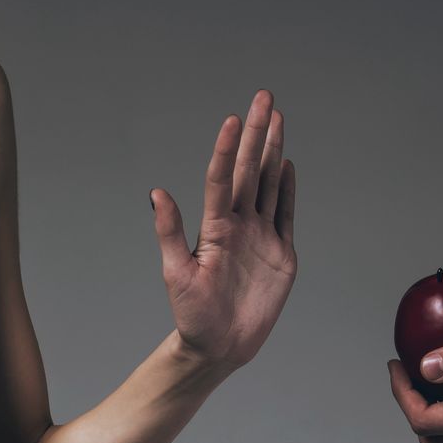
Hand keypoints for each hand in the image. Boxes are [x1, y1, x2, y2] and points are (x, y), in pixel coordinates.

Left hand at [151, 90, 297, 373]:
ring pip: (269, 183)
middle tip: (263, 97)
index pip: (221, 178)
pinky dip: (287, 188)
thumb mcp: (175, 272)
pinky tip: (286, 163)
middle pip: (249, 170)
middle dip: (256, 133)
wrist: (219, 346)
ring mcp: (261, 236)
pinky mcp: (280, 253)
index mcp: (214, 227)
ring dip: (272, 151)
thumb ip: (169, 232)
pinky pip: (285, 213)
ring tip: (276, 118)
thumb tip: (155, 193)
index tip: (231, 119)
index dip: (226, 148)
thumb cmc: (192, 314)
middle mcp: (238, 224)